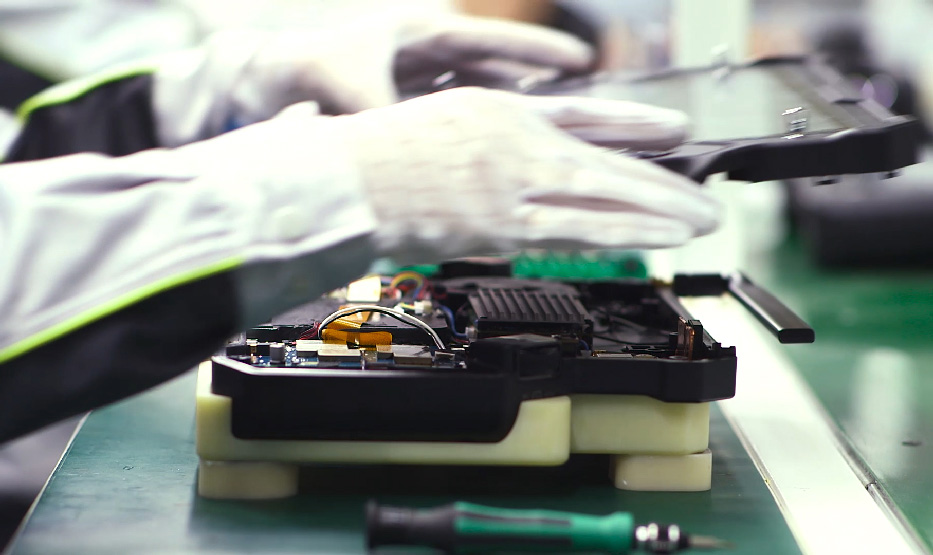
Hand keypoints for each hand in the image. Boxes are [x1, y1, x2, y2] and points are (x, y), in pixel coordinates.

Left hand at [153, 13, 592, 144]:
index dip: (536, 49)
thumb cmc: (301, 71)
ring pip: (478, 99)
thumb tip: (413, 147)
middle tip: (586, 97)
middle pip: (496, 69)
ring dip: (510, 115)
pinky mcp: (404, 113)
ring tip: (553, 135)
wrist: (262, 88)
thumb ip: (386, 115)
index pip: (489, 39)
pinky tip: (496, 160)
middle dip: (537, 83)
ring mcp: (417, 85)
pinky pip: (450, 124)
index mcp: (417, 33)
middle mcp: (424, 57)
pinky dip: (474, 138)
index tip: (579, 60)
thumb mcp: (349, 86)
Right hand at [320, 87, 719, 263]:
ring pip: (603, 196)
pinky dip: (623, 233)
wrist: (341, 179)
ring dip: (659, 211)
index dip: (632, 125)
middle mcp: (517, 141)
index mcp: (500, 111)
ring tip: (701, 220)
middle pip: (606, 159)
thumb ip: (482, 142)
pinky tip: (658, 238)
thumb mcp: (438, 124)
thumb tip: (514, 163)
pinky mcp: (505, 224)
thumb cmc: (373, 156)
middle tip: (705, 192)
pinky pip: (577, 229)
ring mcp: (515, 182)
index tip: (672, 132)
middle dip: (662, 180)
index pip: (583, 115)